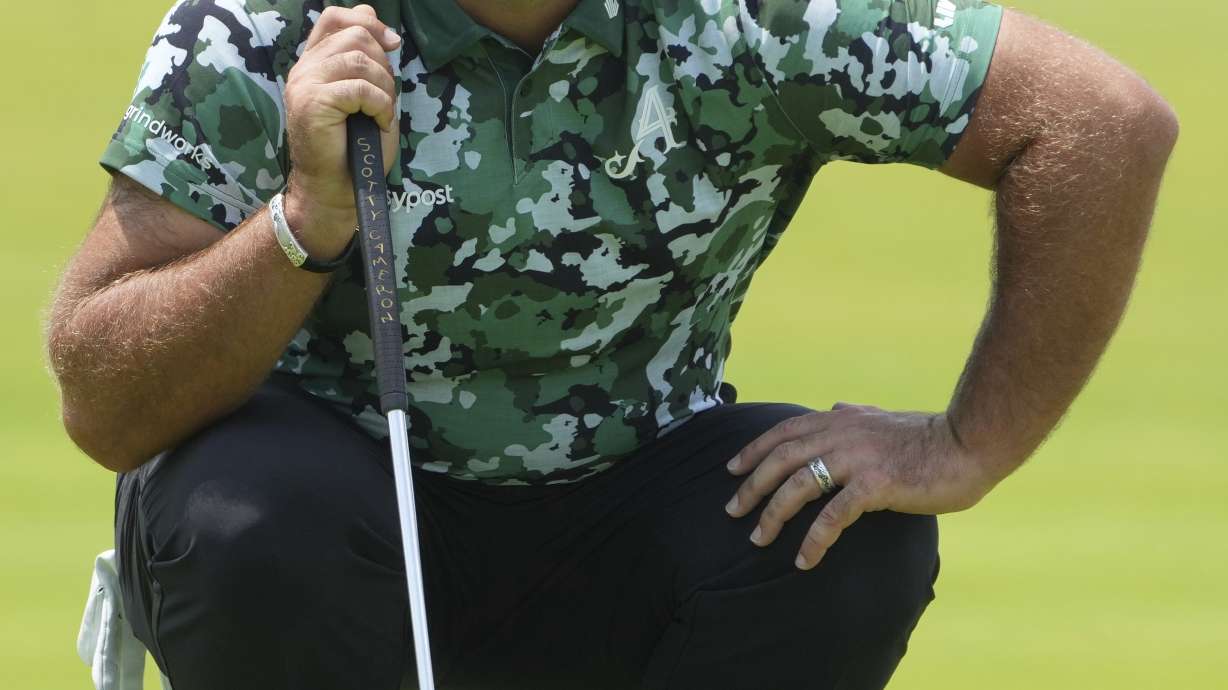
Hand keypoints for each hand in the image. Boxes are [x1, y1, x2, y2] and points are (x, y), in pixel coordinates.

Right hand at [283, 4, 401, 258]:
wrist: (335, 189)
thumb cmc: (355, 149)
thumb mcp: (367, 96)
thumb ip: (368, 59)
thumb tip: (377, 21)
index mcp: (314, 64)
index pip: (335, 18)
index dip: (367, 22)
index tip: (393, 44)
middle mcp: (304, 69)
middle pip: (356, 36)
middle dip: (384, 65)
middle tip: (384, 100)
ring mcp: (305, 83)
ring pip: (361, 61)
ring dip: (384, 89)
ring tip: (380, 114)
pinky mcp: (313, 101)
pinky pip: (361, 88)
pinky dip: (380, 107)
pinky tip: (377, 123)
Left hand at [724, 403, 996, 569]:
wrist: (971, 441)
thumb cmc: (931, 436)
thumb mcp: (883, 418)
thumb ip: (855, 416)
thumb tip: (835, 409)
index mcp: (841, 419)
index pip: (785, 431)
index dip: (754, 450)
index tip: (732, 468)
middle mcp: (842, 434)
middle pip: (781, 459)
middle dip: (751, 486)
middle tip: (732, 511)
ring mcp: (857, 458)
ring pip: (798, 486)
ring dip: (773, 514)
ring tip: (758, 538)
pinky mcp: (876, 484)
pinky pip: (834, 516)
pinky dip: (814, 539)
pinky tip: (804, 560)